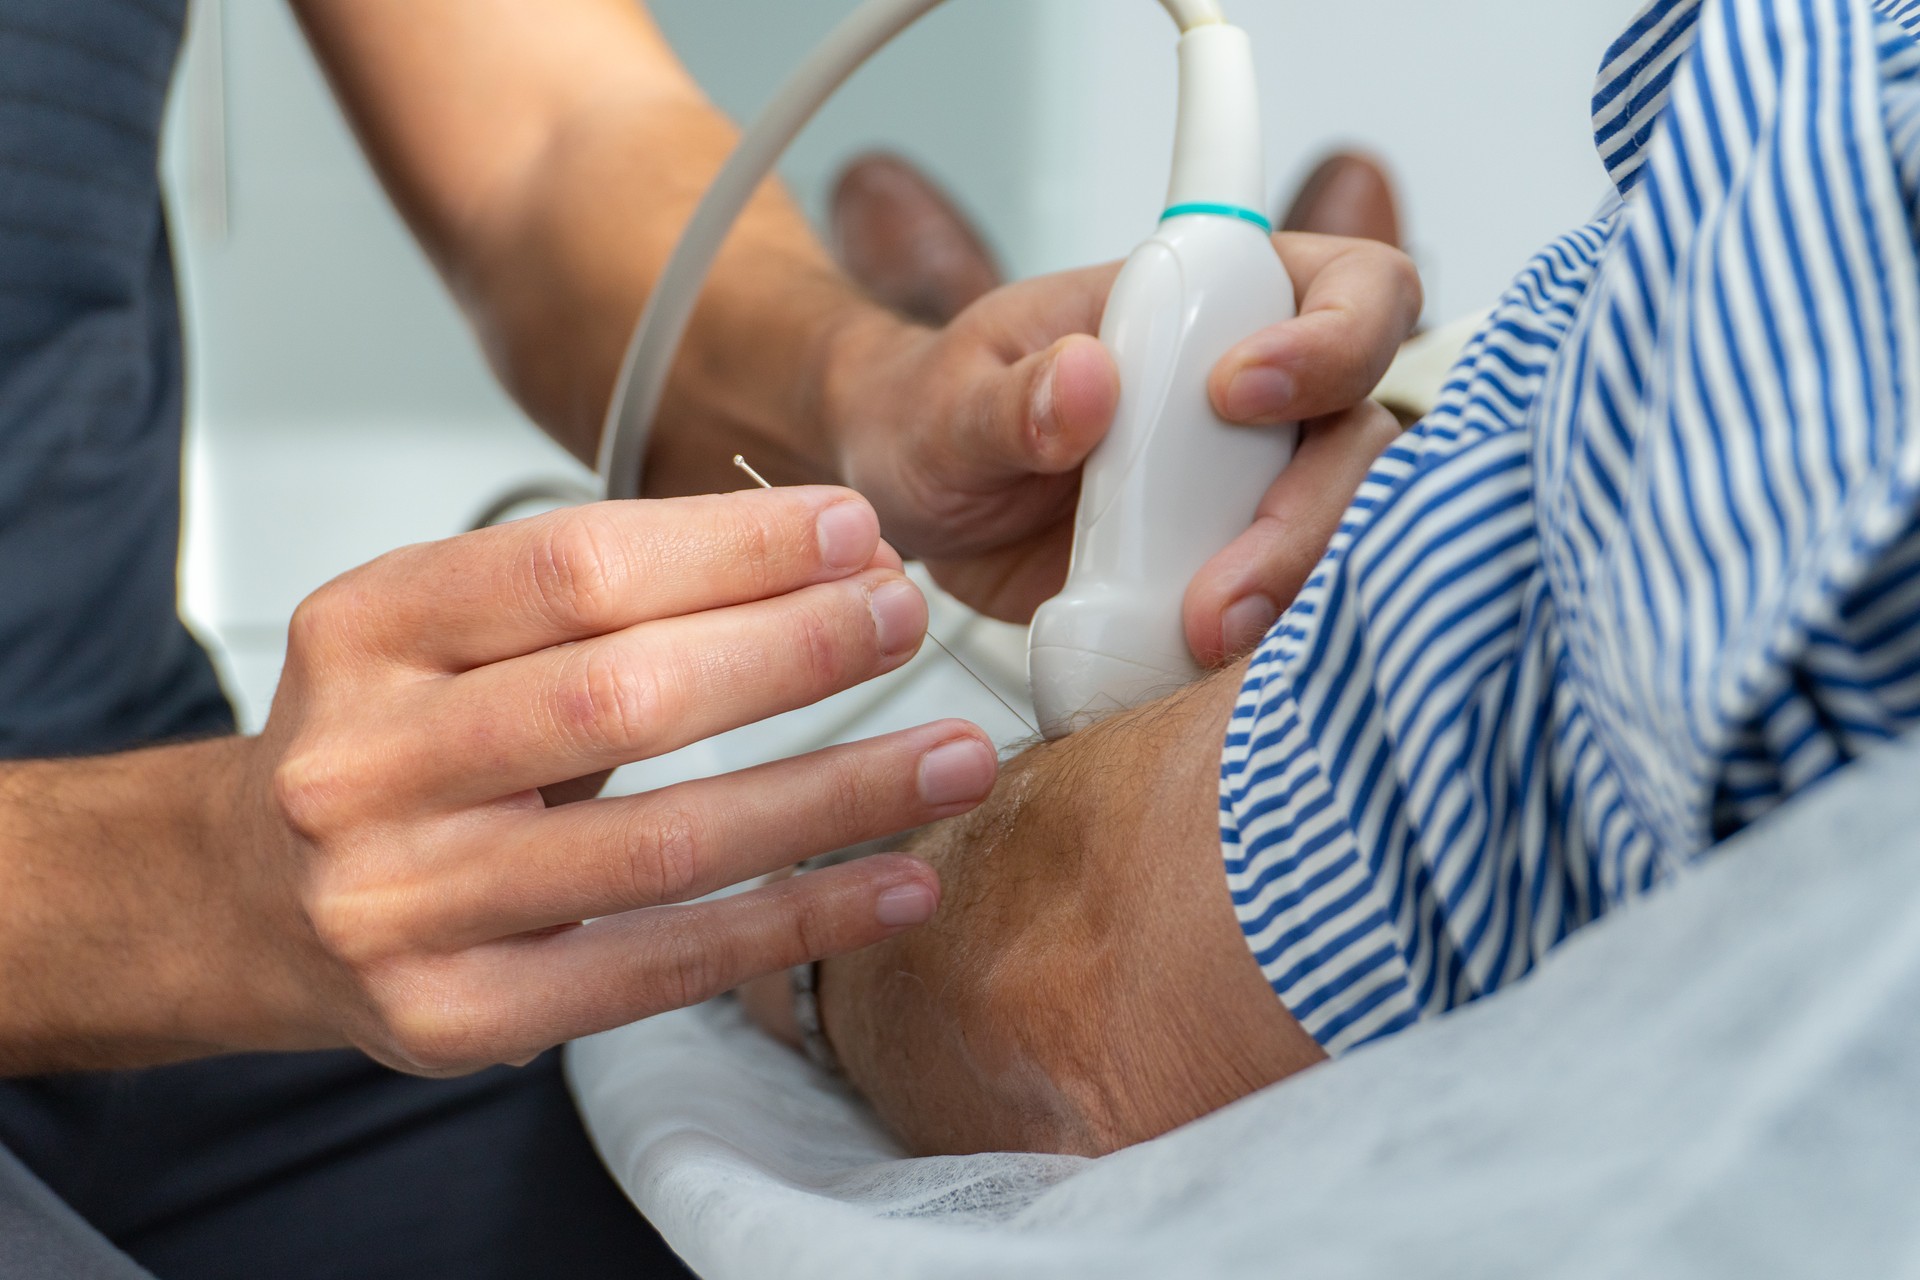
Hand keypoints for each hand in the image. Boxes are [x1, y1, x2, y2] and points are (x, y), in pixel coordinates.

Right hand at [227, 488, 999, 1075]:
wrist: (249, 898)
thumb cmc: (387, 745)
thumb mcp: (440, 632)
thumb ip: (592, 594)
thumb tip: (823, 558)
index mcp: (363, 632)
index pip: (572, 565)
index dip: (732, 544)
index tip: (852, 530)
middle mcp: (365, 766)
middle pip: (622, 695)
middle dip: (793, 651)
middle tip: (905, 617)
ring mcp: (404, 903)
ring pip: (664, 841)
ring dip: (836, 793)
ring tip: (955, 755)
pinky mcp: (459, 1016)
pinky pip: (662, 967)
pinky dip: (798, 920)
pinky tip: (896, 883)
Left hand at [821, 232, 1419, 664]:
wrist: (905, 508)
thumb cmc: (933, 414)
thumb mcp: (948, 401)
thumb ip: (1010, 397)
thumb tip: (1086, 380)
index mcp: (1214, 306)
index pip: (1352, 290)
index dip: (1334, 337)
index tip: (1233, 394)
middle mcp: (1261, 402)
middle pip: (1362, 440)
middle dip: (1308, 515)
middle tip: (1220, 587)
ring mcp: (1252, 494)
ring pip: (1343, 536)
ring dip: (1292, 591)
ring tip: (1203, 637)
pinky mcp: (1229, 578)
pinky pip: (1285, 613)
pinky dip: (1261, 646)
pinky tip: (1199, 668)